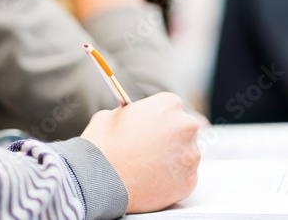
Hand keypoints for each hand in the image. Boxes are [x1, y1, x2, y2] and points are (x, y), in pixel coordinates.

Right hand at [81, 93, 200, 212]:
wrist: (98, 181)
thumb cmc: (102, 147)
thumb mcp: (113, 116)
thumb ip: (134, 114)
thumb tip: (136, 120)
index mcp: (169, 104)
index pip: (172, 109)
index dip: (160, 122)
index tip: (152, 131)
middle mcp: (185, 126)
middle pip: (185, 131)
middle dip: (171, 140)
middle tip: (150, 152)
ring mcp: (190, 155)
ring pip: (186, 157)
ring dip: (172, 162)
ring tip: (146, 170)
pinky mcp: (189, 181)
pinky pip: (184, 179)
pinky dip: (171, 182)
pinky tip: (151, 183)